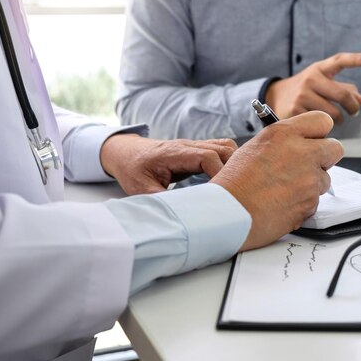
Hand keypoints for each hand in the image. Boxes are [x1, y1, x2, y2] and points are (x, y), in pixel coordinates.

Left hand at [100, 134, 236, 194]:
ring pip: (226, 147)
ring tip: (230, 187)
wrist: (126, 153)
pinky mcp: (198, 150)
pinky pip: (222, 150)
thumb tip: (180, 215)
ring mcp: (195, 146)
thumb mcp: (141, 189)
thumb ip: (161, 200)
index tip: (220, 193)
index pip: (208, 156)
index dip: (219, 173)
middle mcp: (188, 146)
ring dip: (233, 165)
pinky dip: (229, 162)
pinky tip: (225, 180)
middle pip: (224, 149)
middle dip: (233, 170)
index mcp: (175, 153)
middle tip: (231, 193)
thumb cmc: (133, 169)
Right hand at [211, 111, 343, 250]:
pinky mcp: (310, 202)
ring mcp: (309, 178)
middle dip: (324, 158)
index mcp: (284, 133)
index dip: (319, 133)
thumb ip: (282, 142)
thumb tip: (297, 144)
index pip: (322, 121)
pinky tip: (282, 204)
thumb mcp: (255, 147)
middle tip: (308, 166)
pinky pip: (315, 202)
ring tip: (285, 190)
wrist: (228, 213)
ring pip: (325, 179)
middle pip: (335, 149)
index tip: (314, 140)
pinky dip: (303, 204)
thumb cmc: (234, 183)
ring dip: (311, 185)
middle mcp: (301, 152)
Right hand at [266, 52, 360, 123]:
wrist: (276, 96)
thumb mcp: (322, 83)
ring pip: (333, 113)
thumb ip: (344, 89)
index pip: (339, 61)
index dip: (355, 59)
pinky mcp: (296, 110)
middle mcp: (310, 79)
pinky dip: (325, 126)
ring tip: (335, 118)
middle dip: (353, 107)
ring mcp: (302, 95)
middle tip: (354, 112)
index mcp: (319, 69)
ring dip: (339, 119)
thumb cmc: (306, 89)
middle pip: (343, 96)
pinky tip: (320, 123)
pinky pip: (320, 122)